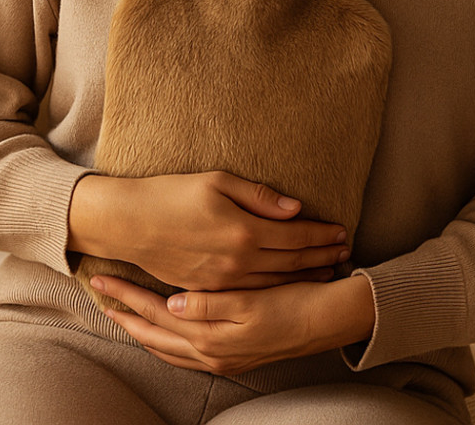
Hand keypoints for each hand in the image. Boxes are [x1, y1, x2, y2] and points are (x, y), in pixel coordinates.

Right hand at [69, 171, 348, 290]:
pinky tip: (288, 285)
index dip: (322, 234)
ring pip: (276, 282)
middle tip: (344, 251)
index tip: (342, 230)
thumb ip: (259, 197)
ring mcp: (223, 280)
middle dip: (322, 256)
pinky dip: (276, 288)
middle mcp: (238, 261)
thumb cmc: (171, 194)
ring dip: (305, 275)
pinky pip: (252, 292)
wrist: (129, 223)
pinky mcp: (209, 289)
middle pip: (292, 262)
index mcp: (244, 232)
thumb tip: (296, 208)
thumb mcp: (217, 181)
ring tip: (326, 269)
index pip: (295, 236)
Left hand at [90, 274, 375, 375]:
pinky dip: (164, 339)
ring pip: (166, 346)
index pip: (155, 314)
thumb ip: (210, 304)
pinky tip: (163, 329)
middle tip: (98, 294)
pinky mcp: (230, 354)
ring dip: (141, 329)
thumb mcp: (252, 302)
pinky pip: (182, 351)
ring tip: (120, 312)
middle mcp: (209, 352)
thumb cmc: (292, 305)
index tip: (100, 279)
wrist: (328, 322)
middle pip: (153, 334)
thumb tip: (172, 302)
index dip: (126, 296)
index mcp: (211, 336)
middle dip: (124, 314)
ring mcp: (219, 357)